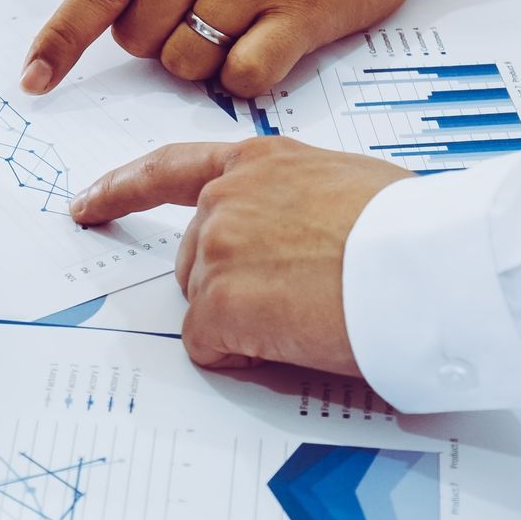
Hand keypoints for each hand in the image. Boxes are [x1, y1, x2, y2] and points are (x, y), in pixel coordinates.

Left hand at [21, 0, 425, 98]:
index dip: (62, 37)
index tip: (34, 78)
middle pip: (139, 35)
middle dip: (155, 37)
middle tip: (198, 6)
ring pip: (185, 61)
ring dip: (199, 59)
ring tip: (234, 20)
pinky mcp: (304, 12)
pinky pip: (241, 76)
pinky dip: (242, 74)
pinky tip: (265, 42)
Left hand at [70, 139, 410, 372]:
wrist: (433, 264)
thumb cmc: (417, 228)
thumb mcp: (349, 185)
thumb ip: (299, 200)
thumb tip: (303, 232)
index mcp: (261, 162)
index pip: (172, 169)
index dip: (123, 189)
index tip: (87, 204)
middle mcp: (227, 196)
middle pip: (195, 262)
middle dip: (234, 291)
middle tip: (305, 298)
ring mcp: (216, 248)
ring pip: (206, 307)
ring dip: (250, 323)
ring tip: (316, 311)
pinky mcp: (217, 302)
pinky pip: (212, 348)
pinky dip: (250, 357)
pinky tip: (298, 338)